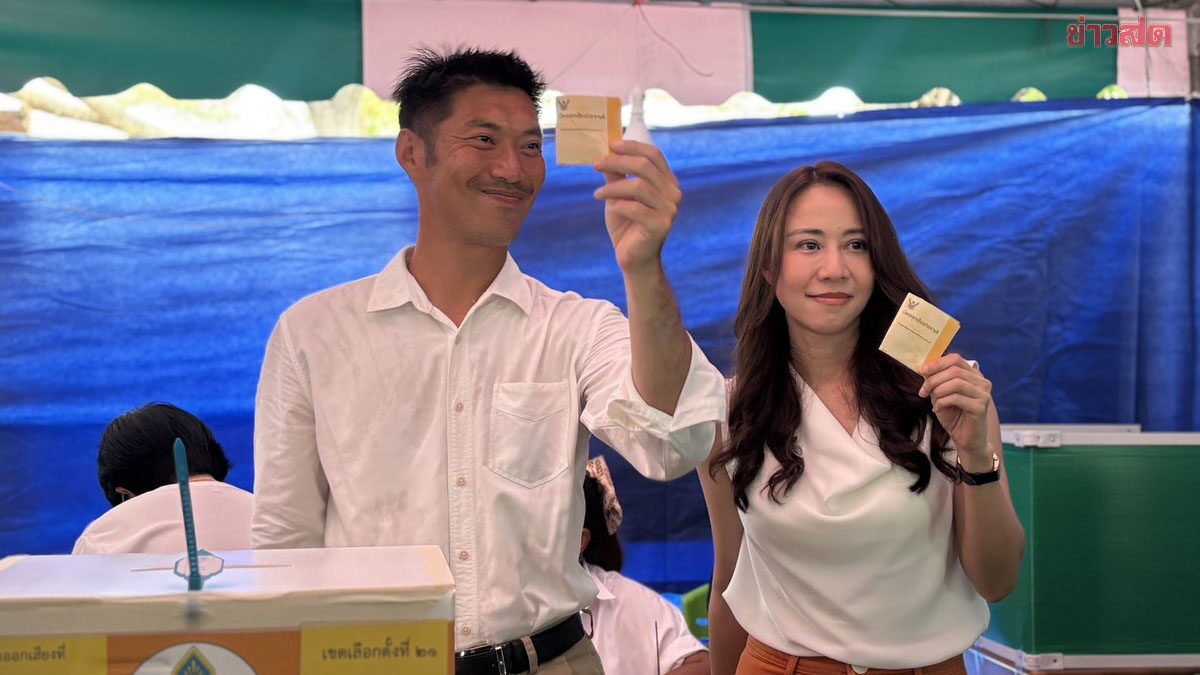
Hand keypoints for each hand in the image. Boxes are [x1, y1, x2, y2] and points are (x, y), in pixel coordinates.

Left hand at [592, 140, 681, 275]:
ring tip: (598, 194)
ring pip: (638, 186)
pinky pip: (635, 208)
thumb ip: (617, 175)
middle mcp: (673, 193)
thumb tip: (606, 152)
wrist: (633, 258)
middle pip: (645, 166)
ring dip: (613, 187)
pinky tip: (609, 207)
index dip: (633, 146)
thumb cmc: (627, 224)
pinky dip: (618, 205)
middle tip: (596, 164)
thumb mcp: (619, 195)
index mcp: (667, 182)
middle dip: (617, 162)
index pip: (654, 155)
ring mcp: (669, 210)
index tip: (611, 145)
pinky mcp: (661, 225)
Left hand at [918, 354, 993, 467]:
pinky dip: (942, 402)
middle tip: (923, 391)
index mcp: (973, 375)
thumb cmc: (954, 416)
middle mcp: (982, 382)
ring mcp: (984, 394)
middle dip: (933, 379)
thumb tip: (924, 368)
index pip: (955, 359)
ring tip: (932, 401)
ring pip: (955, 383)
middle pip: (954, 370)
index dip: (937, 363)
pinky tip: (939, 409)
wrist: (966, 439)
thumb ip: (937, 380)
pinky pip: (956, 398)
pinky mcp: (981, 407)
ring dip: (937, 391)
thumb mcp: (941, 394)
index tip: (921, 370)